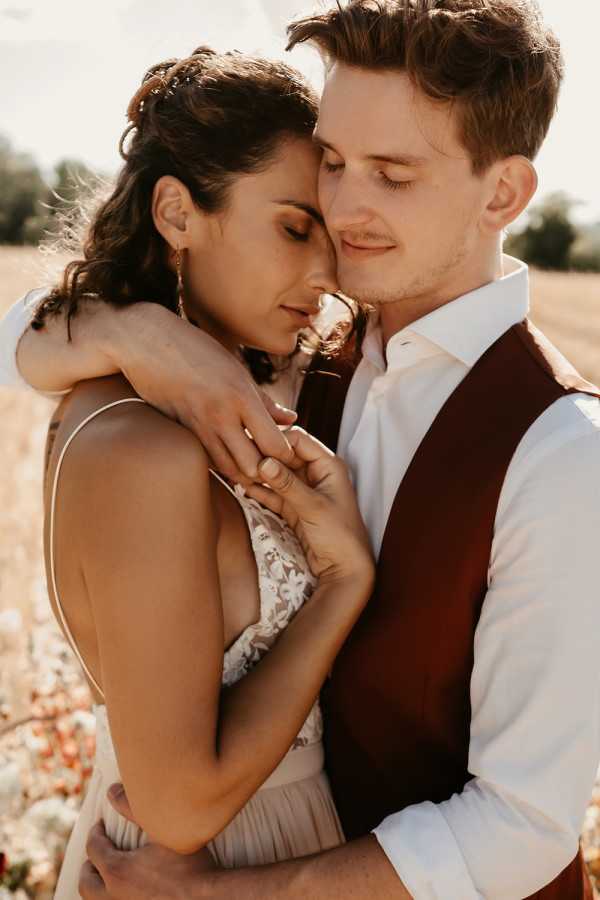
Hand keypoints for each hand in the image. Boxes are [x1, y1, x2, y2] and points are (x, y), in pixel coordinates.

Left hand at [79, 821, 216, 899]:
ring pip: (94, 899)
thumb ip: (134, 808)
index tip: (101, 825)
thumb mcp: (162, 830)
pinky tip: (124, 890)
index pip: (94, 848)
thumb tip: (112, 792)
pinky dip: (109, 897)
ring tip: (107, 873)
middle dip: (89, 864)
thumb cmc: (188, 865)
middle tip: (99, 852)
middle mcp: (112, 896)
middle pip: (86, 881)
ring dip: (97, 885)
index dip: (96, 833)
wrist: (205, 899)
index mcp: (117, 871)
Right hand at [111, 304, 297, 483]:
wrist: (147, 343)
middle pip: (254, 466)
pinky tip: (229, 458)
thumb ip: (265, 401)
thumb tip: (291, 419)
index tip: (286, 452)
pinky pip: (208, 459)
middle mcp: (222, 415)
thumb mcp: (237, 370)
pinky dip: (222, 465)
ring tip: (252, 466)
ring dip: (243, 473)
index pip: (274, 445)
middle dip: (266, 472)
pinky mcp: (182, 431)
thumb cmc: (197, 351)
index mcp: (243, 396)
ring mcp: (199, 426)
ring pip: (229, 469)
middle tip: (271, 466)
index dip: (285, 455)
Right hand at [246, 427, 374, 587]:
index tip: (253, 443)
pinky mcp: (294, 507)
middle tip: (240, 456)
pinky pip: (273, 493)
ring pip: (277, 475)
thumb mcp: (313, 507)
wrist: (344, 570)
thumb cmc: (340, 536)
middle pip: (284, 455)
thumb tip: (263, 463)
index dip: (276, 440)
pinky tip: (242, 487)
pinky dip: (260, 491)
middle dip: (263, 456)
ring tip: (236, 471)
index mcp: (329, 465)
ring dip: (259, 474)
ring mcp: (304, 490)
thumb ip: (287, 485)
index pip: (298, 440)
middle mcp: (316, 473)